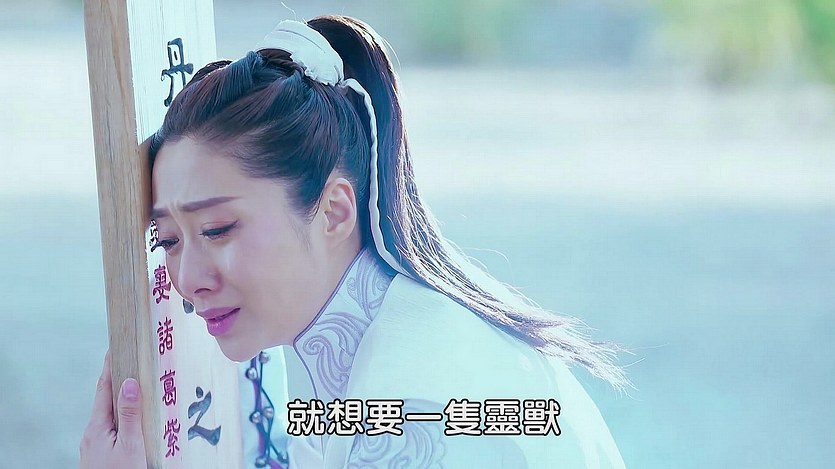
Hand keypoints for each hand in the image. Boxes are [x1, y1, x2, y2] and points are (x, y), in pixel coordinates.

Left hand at [79, 351, 147, 468]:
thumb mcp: (131, 446)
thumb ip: (130, 414)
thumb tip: (129, 383)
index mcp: (97, 428)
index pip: (104, 389)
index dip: (110, 367)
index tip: (115, 347)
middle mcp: (93, 434)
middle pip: (105, 400)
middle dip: (117, 380)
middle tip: (128, 360)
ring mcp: (96, 446)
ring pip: (110, 415)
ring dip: (122, 398)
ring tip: (136, 384)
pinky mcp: (103, 455)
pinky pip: (114, 428)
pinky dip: (124, 416)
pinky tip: (136, 417)